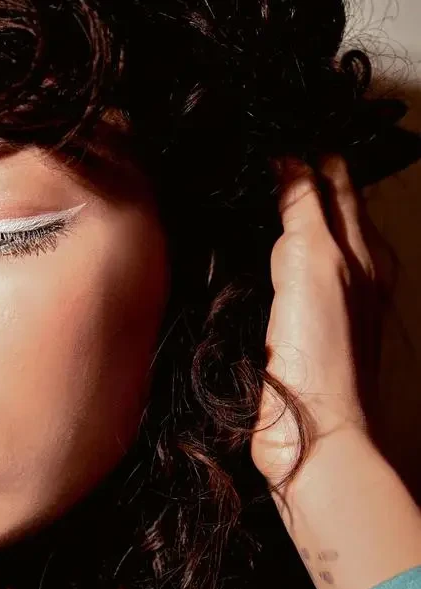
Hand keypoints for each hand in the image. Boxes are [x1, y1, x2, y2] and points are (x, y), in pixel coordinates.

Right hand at [250, 155, 394, 485]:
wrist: (312, 428)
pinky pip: (284, 278)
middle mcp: (348, 273)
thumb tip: (290, 158)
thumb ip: (305, 208)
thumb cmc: (323, 349)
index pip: (338, 185)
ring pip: (306, 243)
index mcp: (364, 251)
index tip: (284, 129)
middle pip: (328, 212)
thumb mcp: (316, 260)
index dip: (314, 156)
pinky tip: (255, 255)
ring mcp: (321, 304)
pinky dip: (271, 256)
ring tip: (265, 191)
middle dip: (305, 179)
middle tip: (275, 151)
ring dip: (288, 216)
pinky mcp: (293, 330)